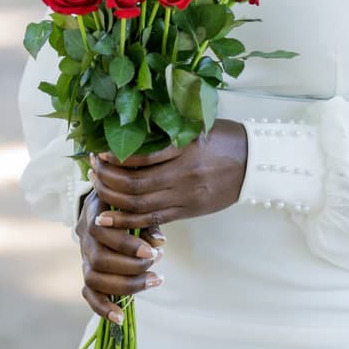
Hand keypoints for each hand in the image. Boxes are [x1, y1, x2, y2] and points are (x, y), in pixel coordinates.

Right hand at [76, 189, 164, 322]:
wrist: (106, 203)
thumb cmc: (126, 204)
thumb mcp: (137, 205)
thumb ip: (147, 222)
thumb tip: (160, 242)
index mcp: (93, 215)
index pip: (102, 233)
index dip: (127, 245)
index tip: (153, 251)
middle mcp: (85, 238)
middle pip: (99, 260)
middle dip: (131, 267)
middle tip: (156, 263)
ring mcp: (84, 258)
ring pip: (93, 279)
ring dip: (126, 284)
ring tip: (154, 280)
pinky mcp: (88, 273)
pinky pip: (89, 294)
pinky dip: (103, 308)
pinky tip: (120, 318)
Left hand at [88, 119, 248, 229]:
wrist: (257, 164)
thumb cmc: (227, 139)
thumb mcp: (199, 128)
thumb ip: (170, 133)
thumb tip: (135, 132)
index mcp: (187, 152)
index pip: (142, 159)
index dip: (115, 159)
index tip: (98, 152)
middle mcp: (185, 177)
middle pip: (135, 186)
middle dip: (108, 180)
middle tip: (92, 170)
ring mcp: (187, 197)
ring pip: (140, 206)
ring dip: (113, 200)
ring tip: (97, 190)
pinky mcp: (189, 211)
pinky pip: (154, 219)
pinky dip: (129, 219)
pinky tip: (112, 216)